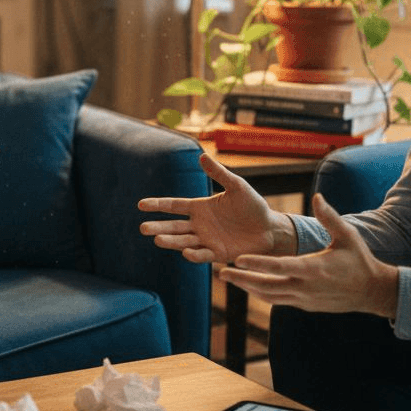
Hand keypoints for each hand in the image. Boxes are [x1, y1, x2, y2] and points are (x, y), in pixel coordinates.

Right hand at [137, 154, 296, 263]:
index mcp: (200, 207)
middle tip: (143, 228)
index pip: (174, 206)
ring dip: (171, 241)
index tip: (140, 204)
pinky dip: (194, 254)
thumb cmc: (253, 206)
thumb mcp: (237, 186)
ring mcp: (207, 240)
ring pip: (183, 241)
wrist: (270, 228)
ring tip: (157, 239)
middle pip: (174, 226)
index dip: (158, 205)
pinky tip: (185, 252)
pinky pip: (203, 254)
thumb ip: (219, 173)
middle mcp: (199, 225)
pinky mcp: (218, 253)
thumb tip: (202, 156)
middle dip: (158, 227)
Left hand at [220, 193, 398, 316]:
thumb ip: (329, 217)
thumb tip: (317, 196)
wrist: (372, 291)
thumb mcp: (348, 236)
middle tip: (221, 272)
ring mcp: (304, 300)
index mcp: (314, 270)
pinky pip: (278, 300)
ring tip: (229, 278)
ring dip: (248, 288)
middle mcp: (305, 288)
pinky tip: (249, 284)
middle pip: (266, 286)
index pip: (279, 267)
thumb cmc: (359, 260)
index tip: (238, 259)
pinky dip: (262, 292)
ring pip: (269, 296)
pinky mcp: (305, 306)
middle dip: (242, 280)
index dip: (257, 263)